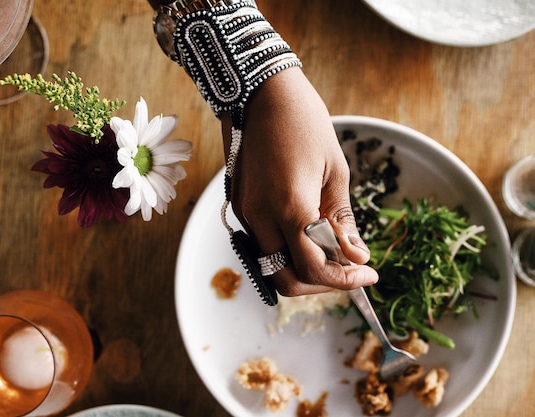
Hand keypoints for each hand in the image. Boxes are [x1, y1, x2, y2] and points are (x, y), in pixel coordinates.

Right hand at [221, 67, 378, 295]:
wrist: (260, 91)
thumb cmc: (303, 122)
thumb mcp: (335, 170)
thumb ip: (340, 219)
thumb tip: (356, 256)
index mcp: (290, 207)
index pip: (314, 268)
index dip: (345, 281)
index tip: (368, 274)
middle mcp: (260, 217)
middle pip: (286, 280)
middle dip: (320, 284)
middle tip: (348, 270)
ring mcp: (245, 213)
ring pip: (271, 265)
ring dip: (302, 268)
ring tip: (331, 249)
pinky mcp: (240, 205)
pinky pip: (263, 244)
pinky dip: (287, 250)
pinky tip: (308, 232)